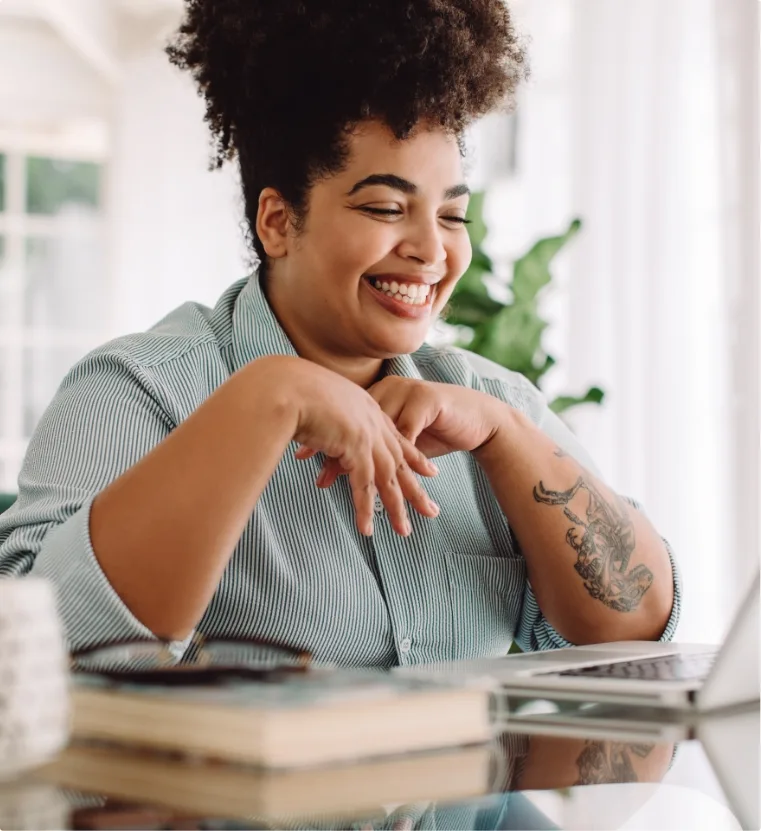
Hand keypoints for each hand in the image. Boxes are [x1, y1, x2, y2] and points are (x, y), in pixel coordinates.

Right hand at [279, 358, 439, 536]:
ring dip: (396, 507)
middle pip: (400, 461)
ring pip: (388, 477)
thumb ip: (325, 417)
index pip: (395, 436)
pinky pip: (363, 485)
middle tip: (431, 511)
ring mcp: (366, 435)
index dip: (413, 456)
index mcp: (366, 407)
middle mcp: (372, 421)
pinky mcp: (355, 447)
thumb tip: (318, 429)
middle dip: (415, 488)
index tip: (429, 471)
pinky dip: (365, 509)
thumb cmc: (290, 389)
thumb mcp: (317, 401)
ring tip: (403, 532)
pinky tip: (367, 529)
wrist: (285, 384)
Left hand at [311, 376, 505, 486]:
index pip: (345, 417)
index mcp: (378, 394)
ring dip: (365, 460)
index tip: (302, 455)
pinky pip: (406, 432)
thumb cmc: (436, 428)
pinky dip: (395, 456)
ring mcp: (408, 392)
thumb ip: (371, 446)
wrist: (477, 417)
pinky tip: (385, 474)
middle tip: (317, 475)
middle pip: (358, 423)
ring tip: (348, 483)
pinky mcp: (427, 402)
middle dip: (337, 452)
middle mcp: (390, 389)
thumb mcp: (399, 438)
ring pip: (379, 431)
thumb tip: (336, 465)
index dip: (324, 437)